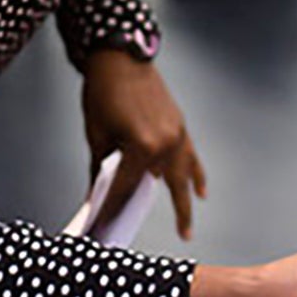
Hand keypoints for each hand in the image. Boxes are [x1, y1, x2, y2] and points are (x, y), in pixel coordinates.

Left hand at [81, 48, 207, 239]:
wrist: (120, 56)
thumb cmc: (103, 91)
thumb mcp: (96, 134)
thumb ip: (99, 169)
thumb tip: (96, 195)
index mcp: (141, 146)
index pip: (124, 188)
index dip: (112, 210)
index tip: (104, 228)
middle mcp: (165, 144)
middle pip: (161, 188)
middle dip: (155, 214)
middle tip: (155, 240)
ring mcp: (177, 135)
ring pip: (183, 176)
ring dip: (184, 202)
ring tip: (186, 228)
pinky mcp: (180, 126)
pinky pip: (191, 157)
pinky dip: (195, 175)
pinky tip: (200, 191)